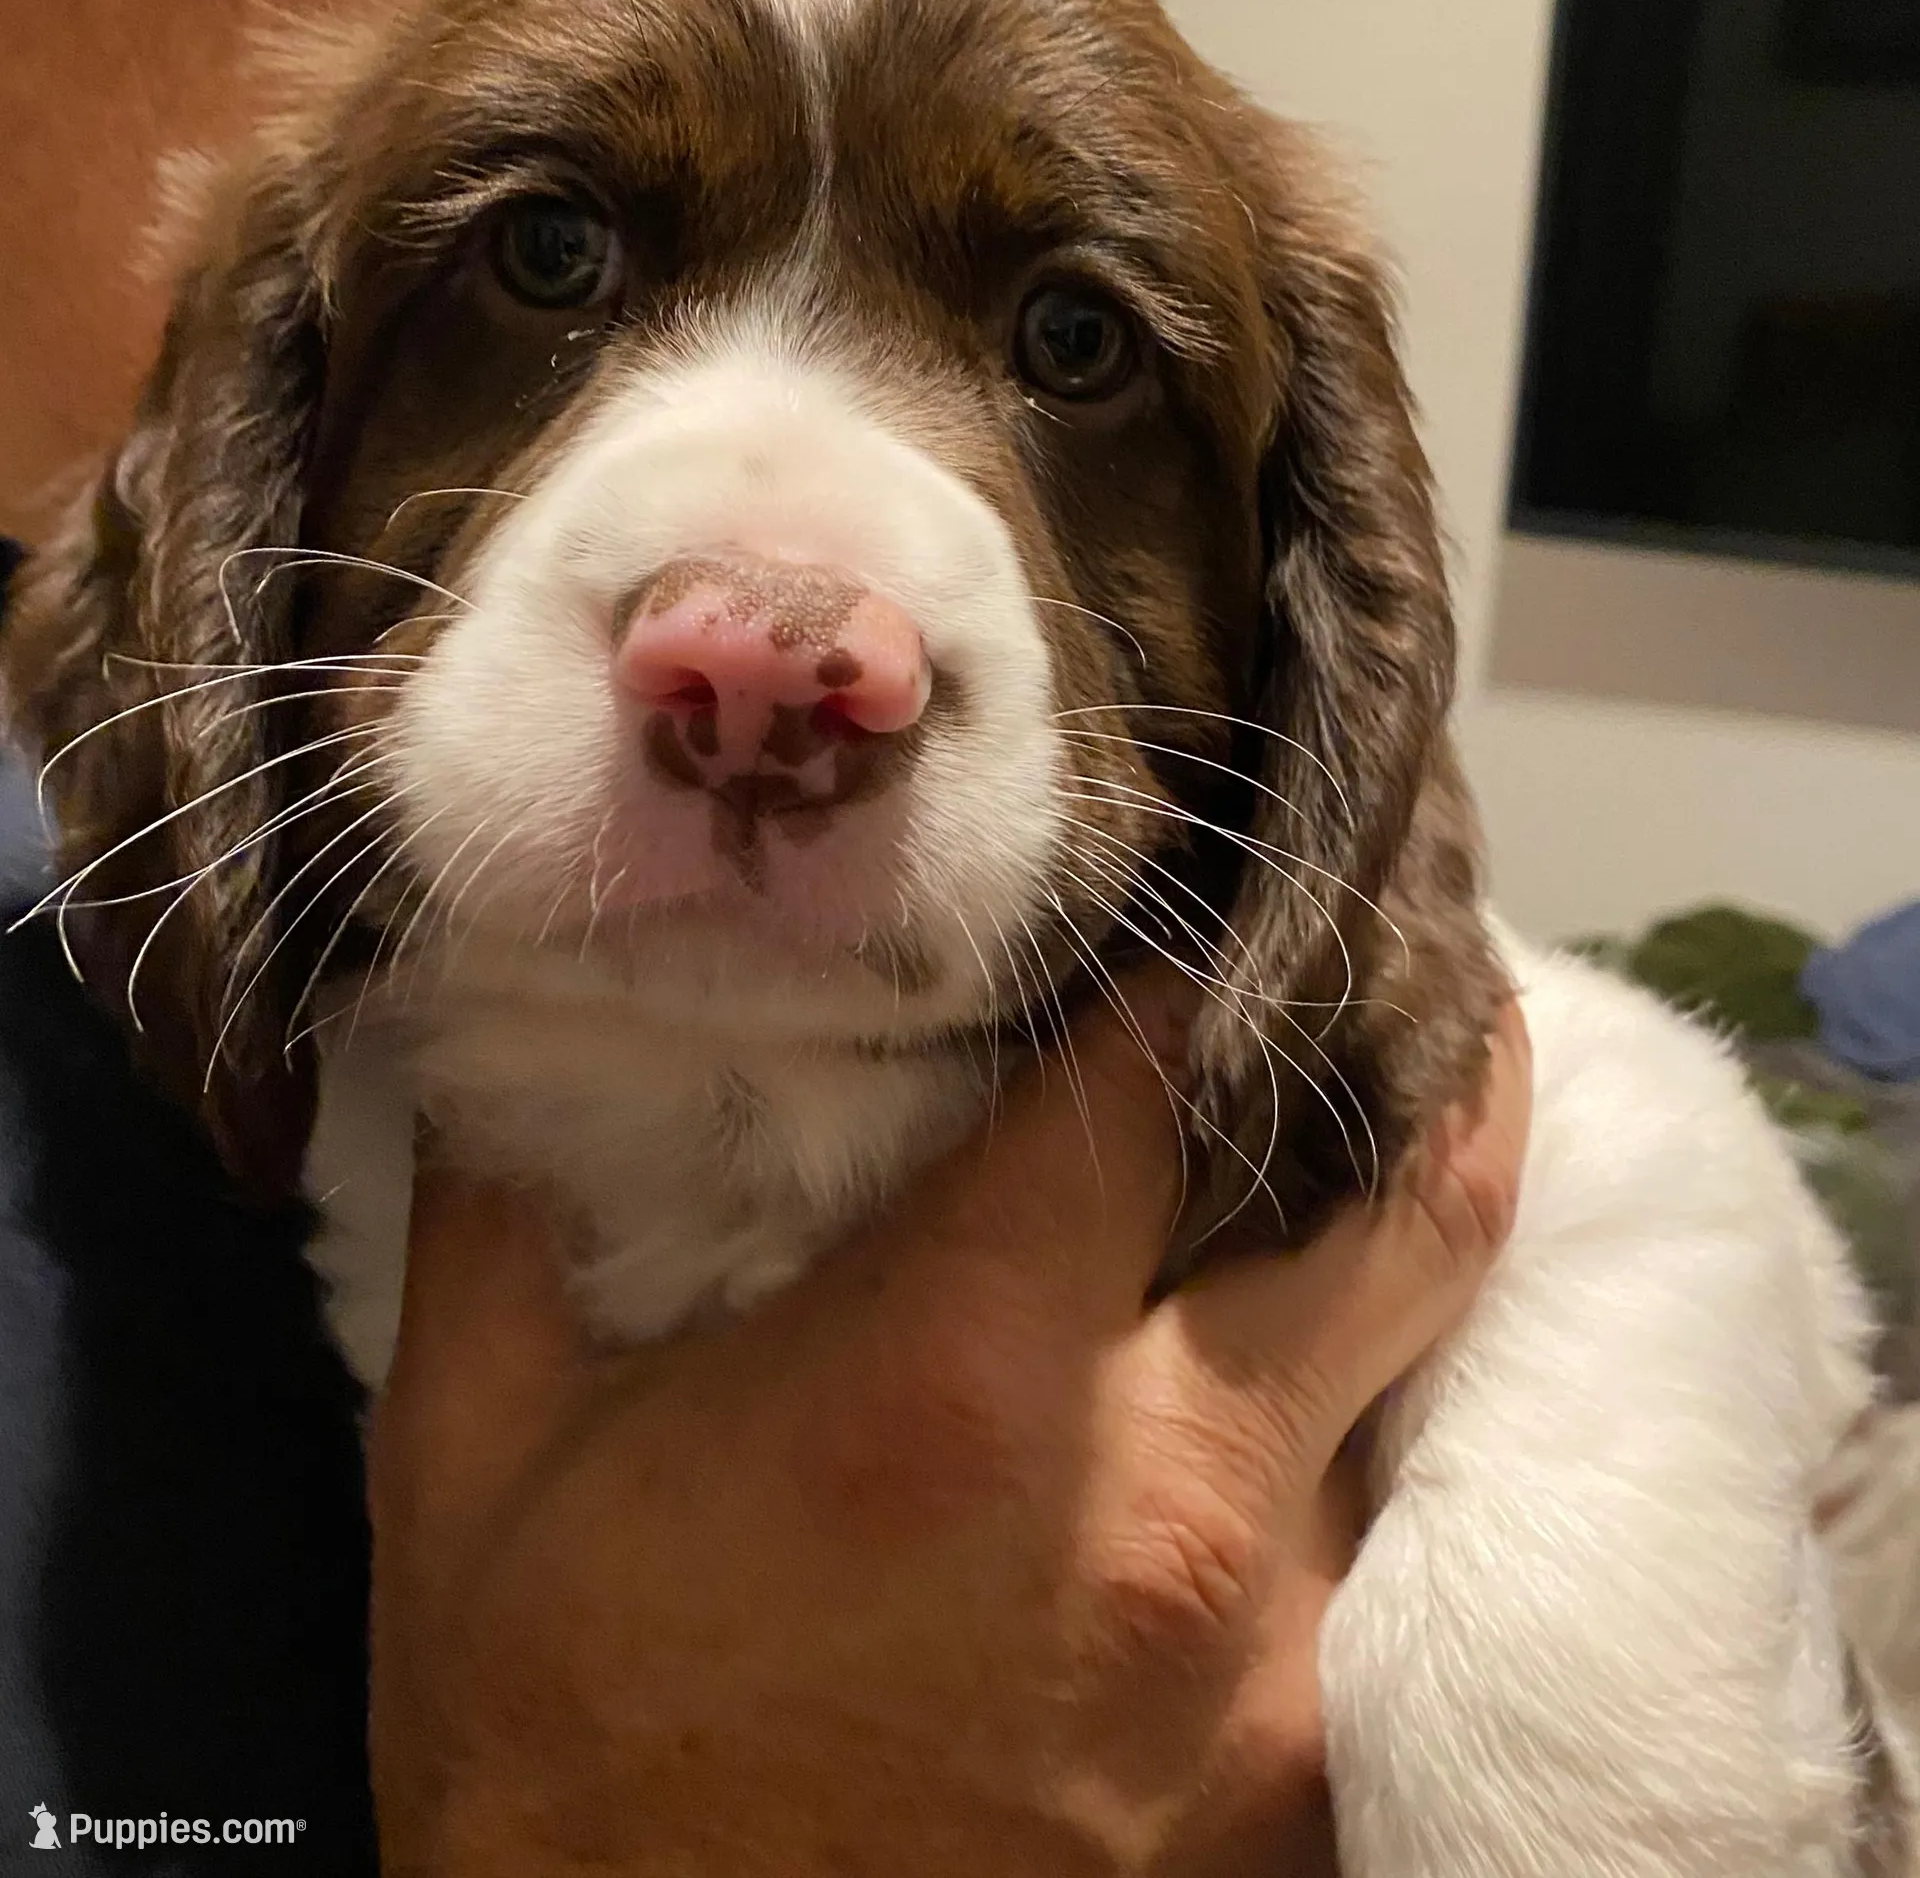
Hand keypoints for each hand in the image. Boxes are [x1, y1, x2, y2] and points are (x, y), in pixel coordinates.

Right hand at [368, 989, 1532, 1877]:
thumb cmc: (563, 1755)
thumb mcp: (478, 1460)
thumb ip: (505, 1219)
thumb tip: (509, 1040)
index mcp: (963, 1367)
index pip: (1154, 1082)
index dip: (1191, 974)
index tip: (1213, 910)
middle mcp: (1168, 1491)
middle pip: (1408, 1218)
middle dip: (1446, 1071)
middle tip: (1442, 980)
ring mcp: (1271, 1654)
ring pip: (1413, 1387)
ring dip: (1396, 1267)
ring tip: (1376, 1166)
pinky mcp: (1302, 1787)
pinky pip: (1370, 1555)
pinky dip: (1349, 1444)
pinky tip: (1296, 1396)